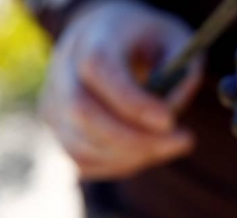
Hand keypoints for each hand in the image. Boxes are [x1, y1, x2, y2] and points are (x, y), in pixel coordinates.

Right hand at [39, 1, 202, 179]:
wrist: (117, 40)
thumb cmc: (154, 43)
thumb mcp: (179, 44)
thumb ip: (180, 77)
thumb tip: (164, 124)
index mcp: (95, 33)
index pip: (98, 67)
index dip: (132, 101)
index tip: (169, 121)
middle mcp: (63, 64)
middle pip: (81, 111)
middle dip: (135, 138)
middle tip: (183, 141)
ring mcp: (53, 99)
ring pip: (81, 144)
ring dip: (133, 156)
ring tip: (172, 143)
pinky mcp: (55, 128)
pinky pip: (81, 161)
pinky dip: (118, 165)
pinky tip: (147, 151)